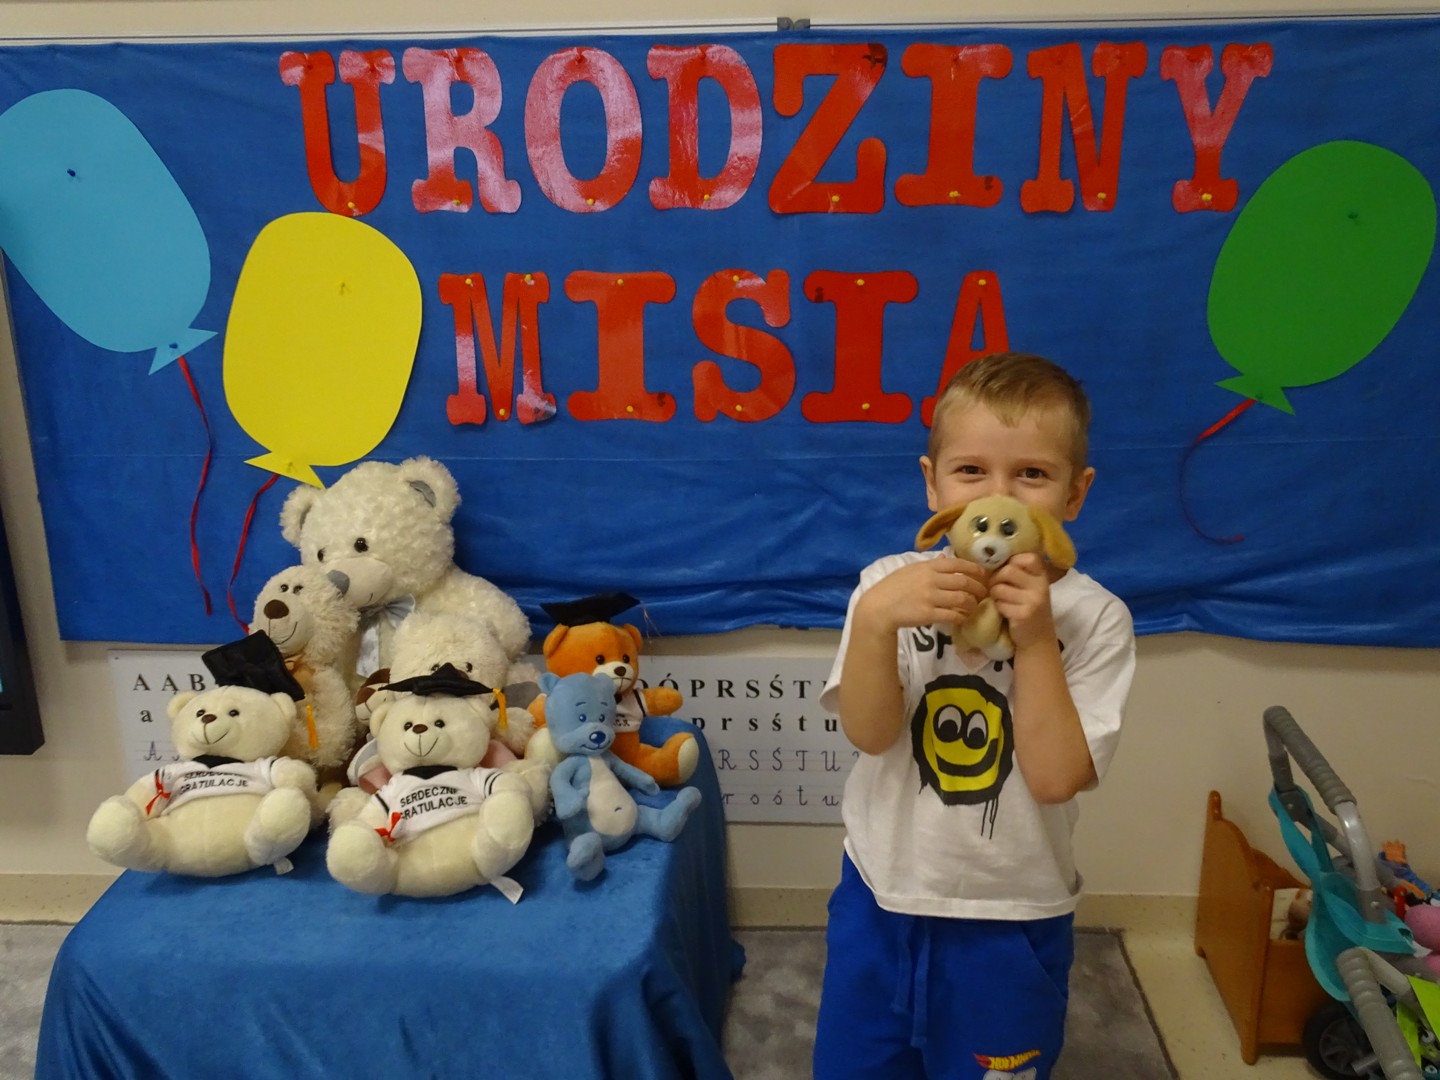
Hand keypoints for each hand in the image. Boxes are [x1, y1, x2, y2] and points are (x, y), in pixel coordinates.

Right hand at [854, 556, 987, 637]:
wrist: (879, 607)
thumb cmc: (893, 587)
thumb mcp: (910, 569)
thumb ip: (930, 564)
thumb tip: (946, 558)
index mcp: (927, 566)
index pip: (957, 564)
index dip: (975, 569)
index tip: (984, 575)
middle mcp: (931, 580)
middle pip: (964, 582)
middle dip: (979, 589)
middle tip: (983, 594)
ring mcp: (930, 597)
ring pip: (962, 599)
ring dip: (973, 604)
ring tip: (974, 607)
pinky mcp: (928, 614)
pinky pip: (953, 615)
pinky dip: (962, 617)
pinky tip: (963, 618)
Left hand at [988, 553, 1055, 650]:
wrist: (1038, 638)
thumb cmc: (1028, 608)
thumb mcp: (1029, 588)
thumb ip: (1018, 573)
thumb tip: (991, 558)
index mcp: (1042, 576)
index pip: (1028, 558)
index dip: (1012, 562)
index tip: (1006, 571)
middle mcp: (1041, 586)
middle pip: (1008, 570)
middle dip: (996, 578)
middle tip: (995, 587)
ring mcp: (1034, 600)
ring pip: (999, 588)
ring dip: (995, 595)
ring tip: (1000, 600)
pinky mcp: (1024, 615)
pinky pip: (1000, 604)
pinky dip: (998, 608)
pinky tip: (1005, 612)